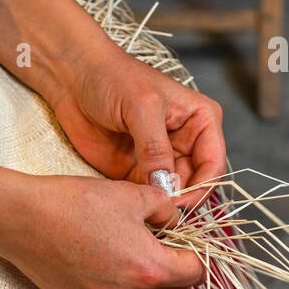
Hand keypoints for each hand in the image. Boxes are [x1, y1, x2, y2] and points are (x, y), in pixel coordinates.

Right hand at [0, 174, 206, 288]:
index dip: (196, 254)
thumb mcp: (131, 194)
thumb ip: (166, 209)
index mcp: (148, 269)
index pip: (196, 274)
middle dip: (181, 275)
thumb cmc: (73, 204)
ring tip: (144, 265)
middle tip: (167, 250)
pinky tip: (117, 274)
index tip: (185, 242)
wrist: (22, 220)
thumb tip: (176, 220)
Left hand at [47, 41, 226, 210]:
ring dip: (160, 204)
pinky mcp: (136, 170)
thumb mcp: (141, 107)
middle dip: (180, 199)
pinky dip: (141, 202)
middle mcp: (186, 142)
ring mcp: (160, 158)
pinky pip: (146, 194)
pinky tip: (128, 203)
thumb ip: (155, 147)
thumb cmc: (113, 78)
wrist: (74, 78)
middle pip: (195, 184)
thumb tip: (165, 184)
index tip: (179, 202)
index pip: (213, 164)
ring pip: (171, 193)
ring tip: (142, 207)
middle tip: (158, 209)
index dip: (201, 187)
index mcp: (201, 121)